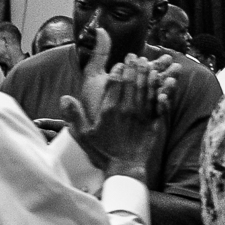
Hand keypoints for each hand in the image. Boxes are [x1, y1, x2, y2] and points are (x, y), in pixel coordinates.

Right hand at [64, 45, 173, 180]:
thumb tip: (64, 98)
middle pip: (131, 81)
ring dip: (146, 72)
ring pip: (145, 87)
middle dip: (133, 66)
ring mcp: (141, 114)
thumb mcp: (83, 136)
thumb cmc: (103, 153)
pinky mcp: (153, 121)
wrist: (125, 168)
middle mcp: (126, 109)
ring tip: (146, 62)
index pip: (114, 83)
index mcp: (109, 109)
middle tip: (134, 56)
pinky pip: (157, 100)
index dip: (118, 70)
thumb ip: (74, 116)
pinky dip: (159, 88)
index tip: (119, 63)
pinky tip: (160, 80)